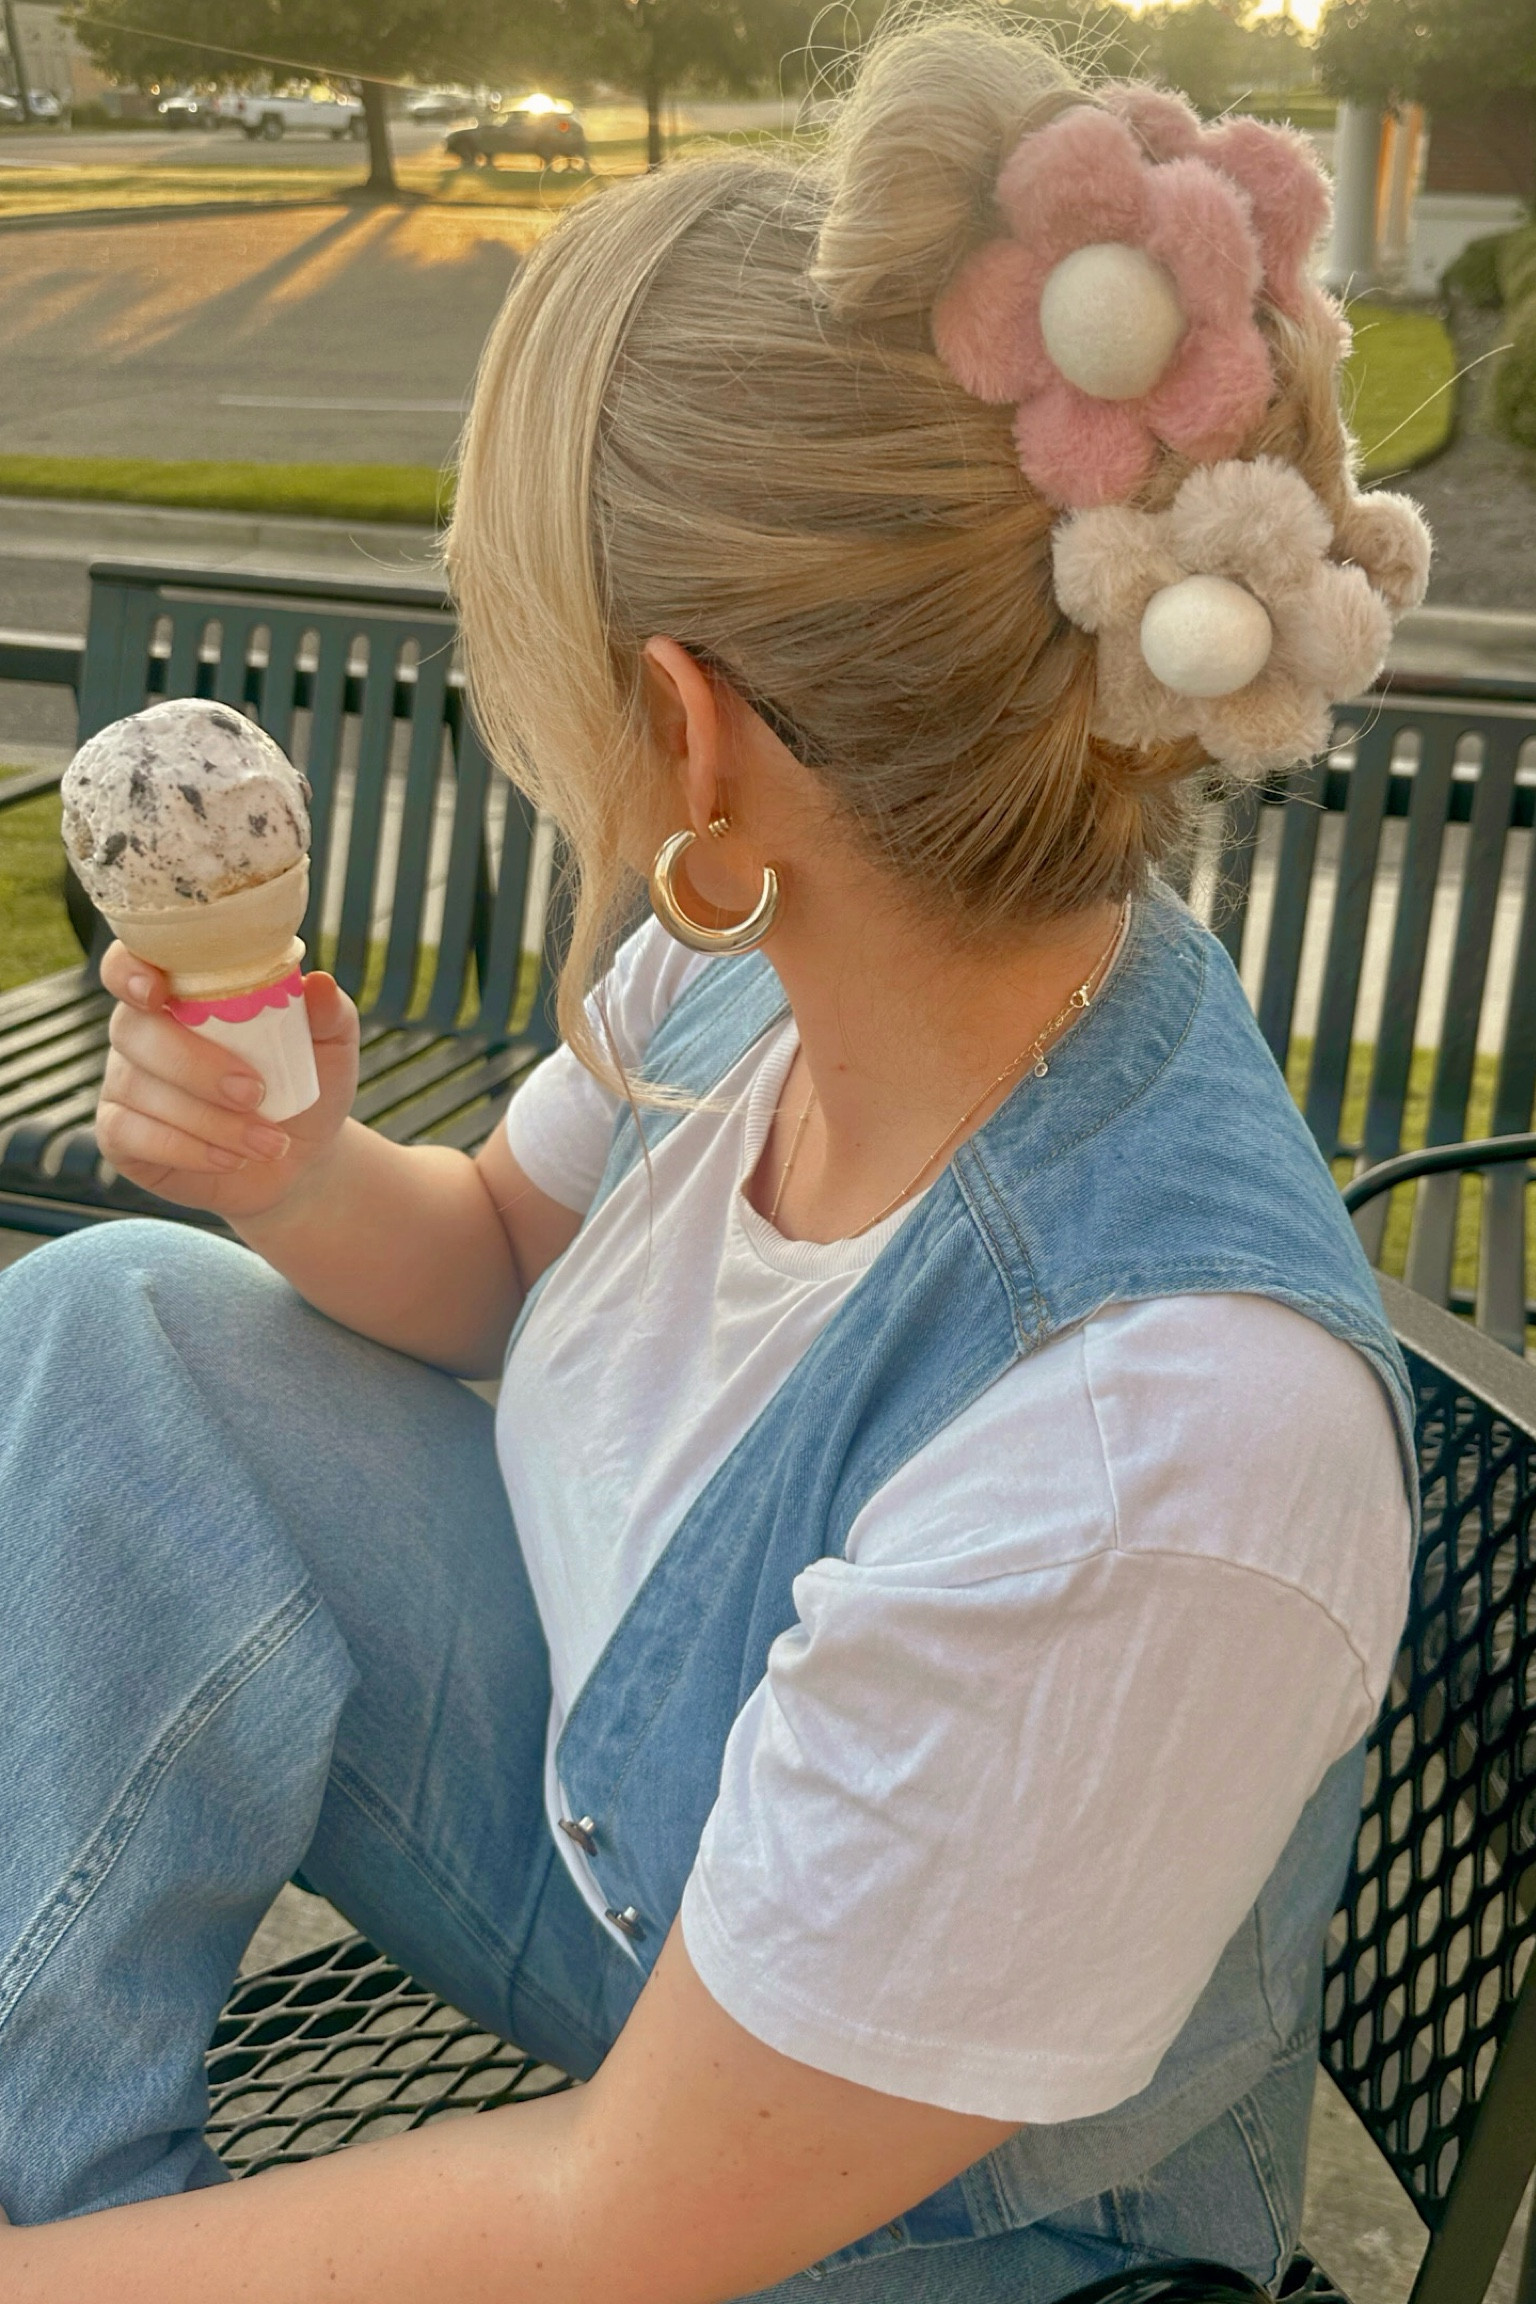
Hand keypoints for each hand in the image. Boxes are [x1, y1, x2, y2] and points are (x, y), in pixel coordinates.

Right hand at [95, 944, 359, 1221]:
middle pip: (135, 1030)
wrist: (295, 1154)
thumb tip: (320, 984)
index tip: (158, 991)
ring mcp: (124, 1081)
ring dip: (210, 1120)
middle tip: (255, 1093)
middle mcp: (141, 1029)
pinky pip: (130, 1134)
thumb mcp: (330, 1048)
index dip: (129, 970)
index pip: (129, 962)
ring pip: (141, 1089)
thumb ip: (327, 1013)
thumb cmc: (303, 1083)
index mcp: (181, 991)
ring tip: (270, 1143)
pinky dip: (186, 1149)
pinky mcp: (119, 1133)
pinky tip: (231, 1159)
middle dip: (195, 1064)